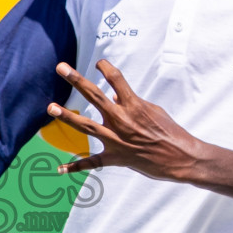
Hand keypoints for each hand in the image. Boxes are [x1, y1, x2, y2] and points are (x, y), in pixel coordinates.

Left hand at [47, 59, 207, 178]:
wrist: (181, 158)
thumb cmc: (170, 132)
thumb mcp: (153, 111)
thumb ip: (132, 103)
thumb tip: (114, 97)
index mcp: (133, 105)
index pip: (115, 79)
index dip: (105, 67)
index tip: (98, 62)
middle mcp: (121, 120)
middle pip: (94, 95)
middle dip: (76, 80)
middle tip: (60, 67)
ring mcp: (116, 139)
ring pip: (86, 125)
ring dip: (67, 116)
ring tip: (50, 106)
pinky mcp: (115, 158)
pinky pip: (92, 163)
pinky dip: (75, 166)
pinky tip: (59, 169)